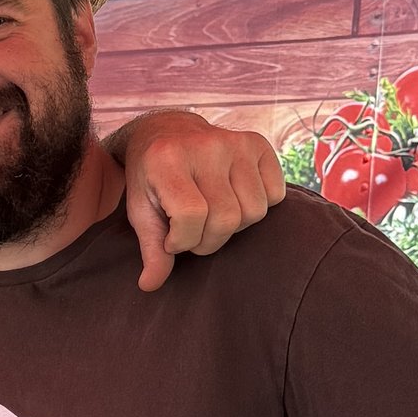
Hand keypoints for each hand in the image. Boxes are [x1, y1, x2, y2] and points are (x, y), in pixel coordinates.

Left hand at [118, 111, 286, 288]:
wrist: (167, 131)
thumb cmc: (152, 178)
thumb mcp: (141, 211)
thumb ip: (151, 248)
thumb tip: (150, 285)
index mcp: (168, 159)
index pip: (192, 215)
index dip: (183, 240)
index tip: (171, 240)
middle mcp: (206, 146)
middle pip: (228, 218)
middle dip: (208, 239)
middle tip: (193, 231)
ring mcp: (235, 142)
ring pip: (255, 211)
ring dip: (234, 225)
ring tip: (213, 215)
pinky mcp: (258, 143)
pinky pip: (276, 194)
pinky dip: (259, 204)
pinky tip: (234, 196)